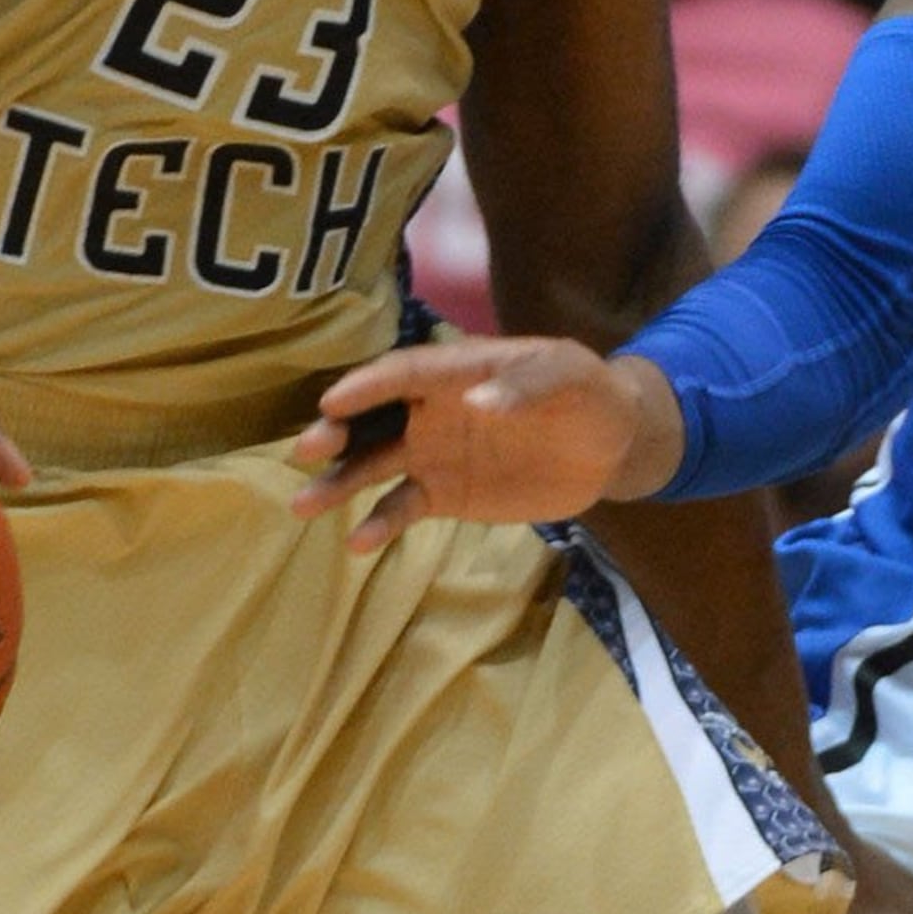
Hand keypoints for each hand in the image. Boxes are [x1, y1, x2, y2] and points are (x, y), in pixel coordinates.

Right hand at [289, 336, 681, 549]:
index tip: (333, 401)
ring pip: (374, 465)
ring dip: (339, 483)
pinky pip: (404, 507)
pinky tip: (359, 544)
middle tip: (308, 449)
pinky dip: (380, 523)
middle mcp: (433, 409)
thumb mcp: (569, 376)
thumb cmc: (587, 393)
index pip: (404, 372)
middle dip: (337, 431)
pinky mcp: (445, 494)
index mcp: (458, 370)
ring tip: (303, 506)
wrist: (609, 444)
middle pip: (373, 417)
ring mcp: (434, 453)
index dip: (369, 385)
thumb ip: (526, 385)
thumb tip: (476, 402)